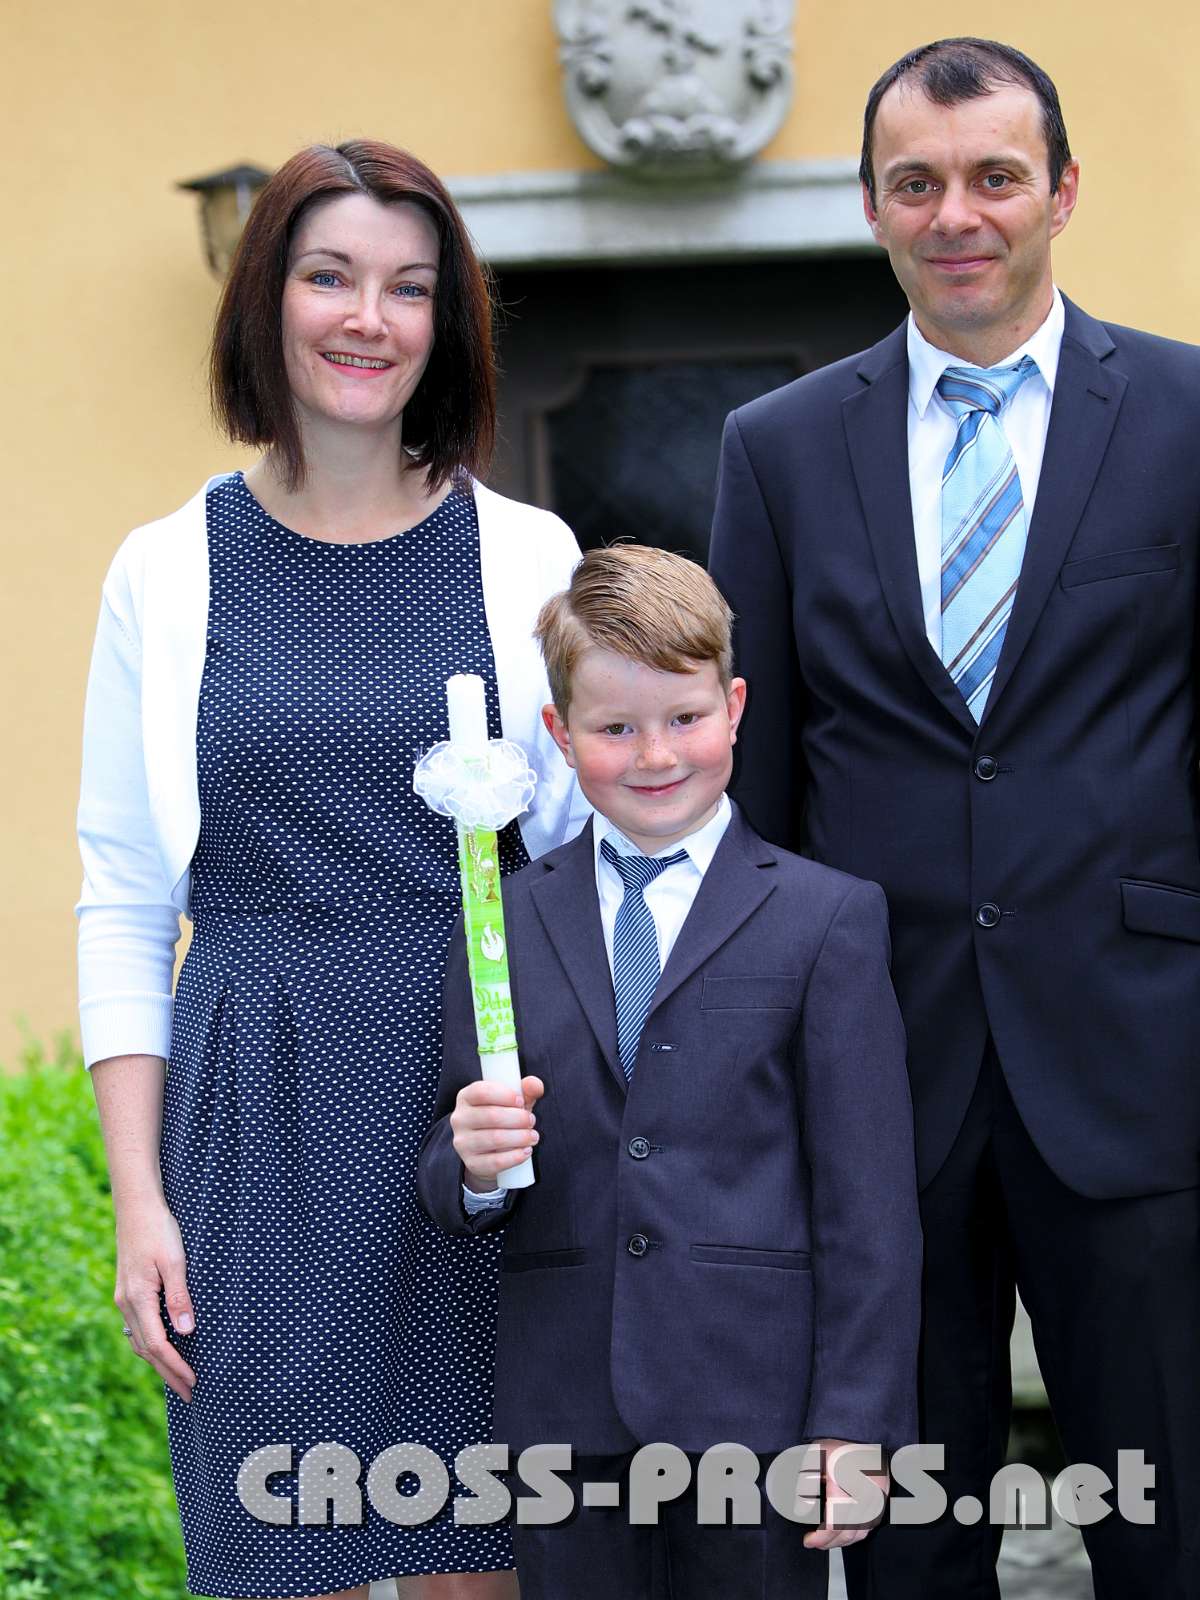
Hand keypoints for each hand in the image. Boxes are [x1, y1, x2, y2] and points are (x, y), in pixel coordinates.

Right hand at [114, 1199, 196, 1401]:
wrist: (136, 1206)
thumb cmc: (159, 1229)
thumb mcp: (175, 1261)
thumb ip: (179, 1297)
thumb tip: (186, 1333)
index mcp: (138, 1299)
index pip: (157, 1345)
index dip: (175, 1367)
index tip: (194, 1383)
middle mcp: (126, 1303)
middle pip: (146, 1350)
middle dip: (168, 1373)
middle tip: (190, 1394)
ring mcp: (124, 1298)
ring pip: (139, 1341)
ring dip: (158, 1362)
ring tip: (178, 1378)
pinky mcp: (128, 1291)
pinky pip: (138, 1327)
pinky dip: (150, 1344)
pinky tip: (163, 1348)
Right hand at [451, 1076, 543, 1191]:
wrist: (487, 1151)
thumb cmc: (502, 1119)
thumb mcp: (512, 1102)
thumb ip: (526, 1090)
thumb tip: (535, 1085)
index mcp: (466, 1097)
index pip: (481, 1092)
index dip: (505, 1095)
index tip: (521, 1101)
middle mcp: (459, 1119)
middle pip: (491, 1116)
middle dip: (518, 1118)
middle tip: (531, 1121)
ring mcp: (463, 1142)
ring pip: (495, 1139)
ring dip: (520, 1137)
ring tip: (533, 1136)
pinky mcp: (471, 1163)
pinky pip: (495, 1161)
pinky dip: (515, 1156)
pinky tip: (526, 1151)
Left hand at [802, 1439, 888, 1550]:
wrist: (861, 1433)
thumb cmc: (837, 1444)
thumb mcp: (815, 1457)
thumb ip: (805, 1482)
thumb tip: (801, 1512)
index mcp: (849, 1485)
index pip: (836, 1523)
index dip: (821, 1538)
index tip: (808, 1541)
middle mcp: (867, 1495)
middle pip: (849, 1532)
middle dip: (830, 1542)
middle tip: (814, 1542)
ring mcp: (877, 1498)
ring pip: (862, 1532)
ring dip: (843, 1540)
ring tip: (826, 1540)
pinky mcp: (882, 1498)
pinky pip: (871, 1524)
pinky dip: (856, 1533)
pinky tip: (844, 1532)